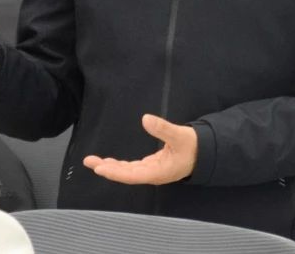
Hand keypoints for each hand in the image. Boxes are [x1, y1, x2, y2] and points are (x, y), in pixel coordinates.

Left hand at [83, 114, 197, 184]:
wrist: (205, 152)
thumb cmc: (193, 146)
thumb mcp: (180, 136)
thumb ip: (163, 129)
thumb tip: (145, 119)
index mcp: (157, 172)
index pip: (131, 174)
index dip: (115, 172)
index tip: (100, 168)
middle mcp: (152, 174)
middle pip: (125, 174)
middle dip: (107, 168)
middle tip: (89, 162)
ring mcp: (152, 171)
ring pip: (128, 171)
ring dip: (111, 167)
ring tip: (95, 162)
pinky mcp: (153, 166)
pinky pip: (132, 168)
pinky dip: (120, 166)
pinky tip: (111, 162)